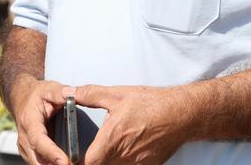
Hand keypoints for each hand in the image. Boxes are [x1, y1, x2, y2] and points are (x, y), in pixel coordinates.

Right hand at [9, 77, 71, 164]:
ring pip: (38, 164)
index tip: (64, 161)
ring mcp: (25, 147)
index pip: (38, 140)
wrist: (21, 97)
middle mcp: (24, 137)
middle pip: (37, 160)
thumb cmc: (36, 94)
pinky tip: (64, 163)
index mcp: (29, 121)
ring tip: (70, 164)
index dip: (51, 152)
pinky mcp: (29, 152)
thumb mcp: (48, 88)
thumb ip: (60, 92)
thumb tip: (72, 94)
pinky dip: (51, 164)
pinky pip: (39, 164)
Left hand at [73, 84, 190, 164]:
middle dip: (92, 160)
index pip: (89, 162)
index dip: (78, 161)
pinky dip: (122, 162)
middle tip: (86, 152)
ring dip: (107, 161)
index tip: (72, 156)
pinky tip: (123, 150)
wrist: (182, 114)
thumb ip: (90, 95)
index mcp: (113, 138)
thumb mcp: (117, 94)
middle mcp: (124, 155)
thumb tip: (68, 92)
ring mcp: (138, 164)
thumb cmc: (151, 103)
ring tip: (106, 149)